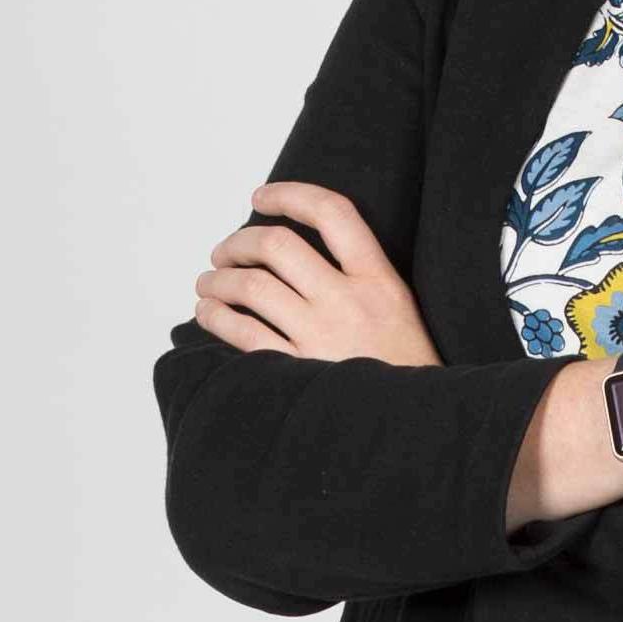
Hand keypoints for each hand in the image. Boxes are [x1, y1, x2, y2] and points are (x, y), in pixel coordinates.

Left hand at [192, 180, 443, 367]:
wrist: (414, 426)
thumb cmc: (403, 369)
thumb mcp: (398, 308)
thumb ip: (357, 276)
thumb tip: (291, 252)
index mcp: (379, 280)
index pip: (333, 213)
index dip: (290, 195)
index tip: (261, 197)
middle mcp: (348, 301)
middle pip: (278, 246)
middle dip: (239, 242)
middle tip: (224, 252)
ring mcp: (320, 336)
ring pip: (252, 286)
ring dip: (218, 280)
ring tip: (208, 283)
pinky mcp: (297, 370)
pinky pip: (242, 332)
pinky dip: (216, 316)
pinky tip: (208, 313)